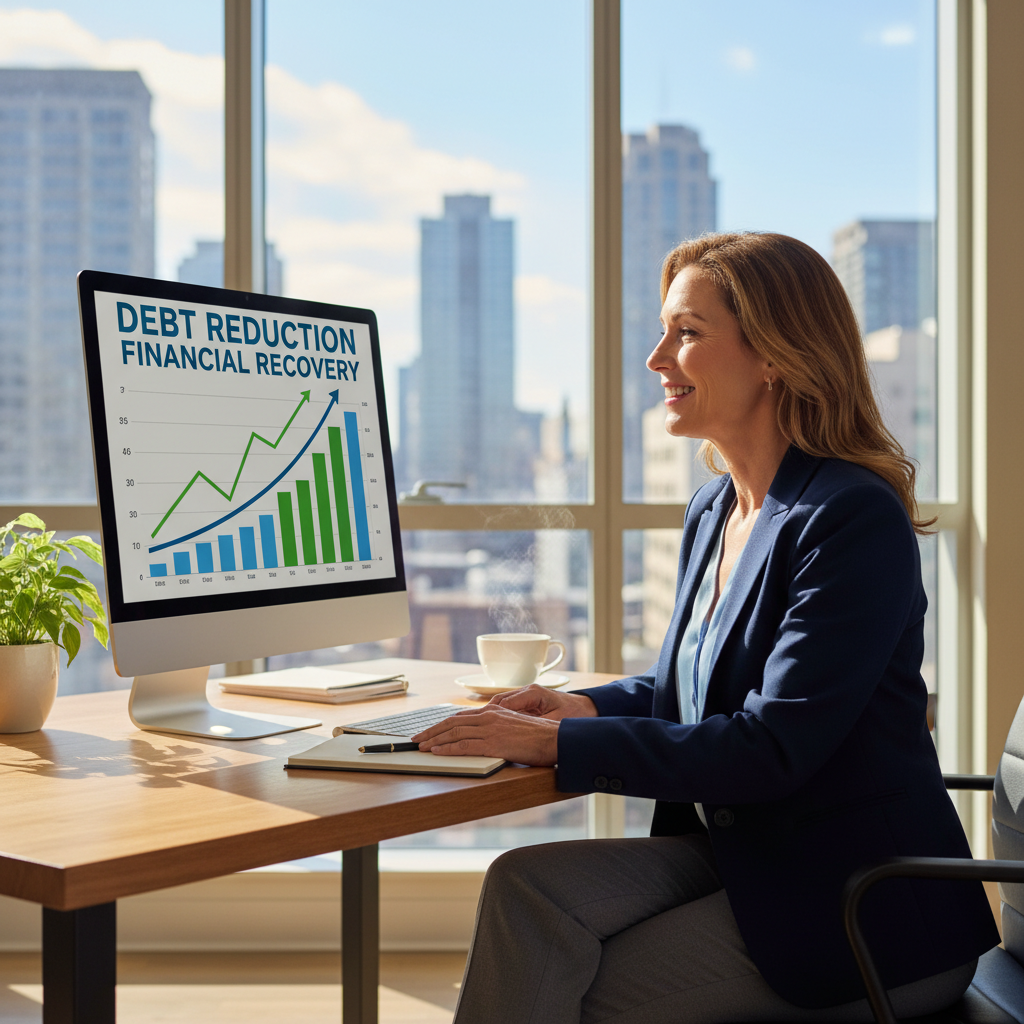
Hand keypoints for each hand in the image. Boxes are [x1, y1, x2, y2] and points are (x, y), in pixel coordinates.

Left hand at [412, 706, 560, 764]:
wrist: (555, 738)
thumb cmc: (538, 736)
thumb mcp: (514, 726)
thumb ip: (497, 728)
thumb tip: (483, 737)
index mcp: (493, 711)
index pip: (460, 716)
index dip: (441, 724)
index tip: (429, 731)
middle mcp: (489, 716)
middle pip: (452, 722)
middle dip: (431, 732)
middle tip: (416, 740)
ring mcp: (490, 729)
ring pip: (454, 732)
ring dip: (434, 740)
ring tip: (421, 747)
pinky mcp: (494, 743)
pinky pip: (464, 745)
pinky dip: (447, 748)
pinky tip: (436, 752)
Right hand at [476, 683, 597, 720]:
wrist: (588, 709)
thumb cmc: (574, 715)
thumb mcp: (556, 722)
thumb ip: (535, 724)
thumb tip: (515, 729)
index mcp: (533, 693)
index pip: (504, 703)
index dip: (490, 716)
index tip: (478, 727)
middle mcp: (527, 691)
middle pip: (497, 701)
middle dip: (484, 715)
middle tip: (469, 728)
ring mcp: (526, 695)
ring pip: (499, 704)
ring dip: (487, 715)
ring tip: (472, 728)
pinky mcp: (527, 702)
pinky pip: (506, 708)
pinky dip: (496, 716)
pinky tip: (488, 727)